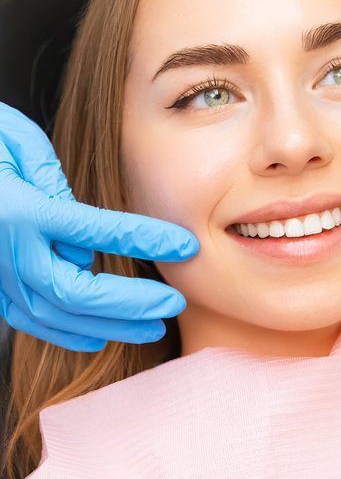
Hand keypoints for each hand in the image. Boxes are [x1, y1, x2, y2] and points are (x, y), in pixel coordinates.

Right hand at [0, 103, 198, 351]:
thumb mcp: (14, 142)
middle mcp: (7, 250)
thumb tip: (82, 215)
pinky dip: (67, 332)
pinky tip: (99, 336)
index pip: (95, 229)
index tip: (185, 244)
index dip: (145, 238)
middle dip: (130, 303)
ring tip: (154, 328)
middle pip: (75, 291)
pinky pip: (29, 319)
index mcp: (20, 210)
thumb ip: (51, 177)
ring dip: (109, 326)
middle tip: (174, 303)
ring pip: (55, 315)